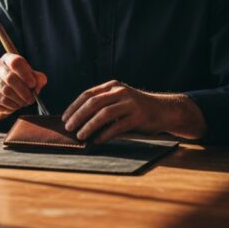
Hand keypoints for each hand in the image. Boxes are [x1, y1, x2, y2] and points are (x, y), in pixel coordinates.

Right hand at [0, 53, 46, 122]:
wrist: (3, 91)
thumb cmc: (20, 81)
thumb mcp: (31, 76)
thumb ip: (38, 78)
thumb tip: (40, 82)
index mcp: (8, 58)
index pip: (16, 62)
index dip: (26, 74)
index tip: (33, 84)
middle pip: (10, 78)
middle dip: (24, 91)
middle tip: (32, 99)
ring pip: (6, 91)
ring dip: (19, 100)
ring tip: (25, 102)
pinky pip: (2, 101)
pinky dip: (12, 105)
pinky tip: (17, 105)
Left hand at [62, 80, 206, 143]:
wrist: (164, 110)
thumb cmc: (136, 107)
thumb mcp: (119, 99)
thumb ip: (103, 104)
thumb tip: (78, 119)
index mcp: (112, 86)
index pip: (88, 94)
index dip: (74, 106)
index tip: (64, 118)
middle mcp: (120, 92)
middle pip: (94, 103)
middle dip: (78, 116)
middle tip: (69, 127)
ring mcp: (130, 103)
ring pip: (104, 114)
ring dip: (89, 126)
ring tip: (80, 135)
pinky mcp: (138, 117)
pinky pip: (117, 126)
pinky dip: (105, 134)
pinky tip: (97, 140)